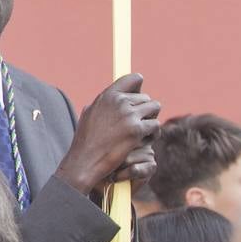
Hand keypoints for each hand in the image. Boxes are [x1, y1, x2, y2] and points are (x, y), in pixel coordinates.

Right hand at [55, 74, 160, 196]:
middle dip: (144, 111)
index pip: (133, 79)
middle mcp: (118, 101)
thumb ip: (105, 103)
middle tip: (135, 126)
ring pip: (154, 108)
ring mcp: (128, 115)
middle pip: (146, 97)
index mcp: (107, 96)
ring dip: (150, 121)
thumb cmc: (86, 142)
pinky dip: (152, 134)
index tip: (137, 98)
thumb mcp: (89, 115)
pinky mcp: (136, 130)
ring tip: (141, 133)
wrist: (84, 163)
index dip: (138, 88)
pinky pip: (156, 126)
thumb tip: (117, 95)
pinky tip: (141, 142)